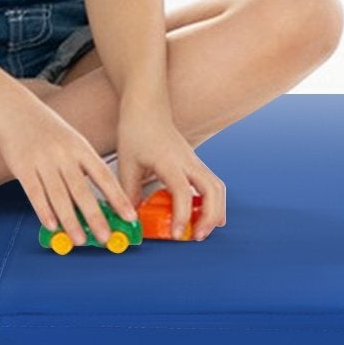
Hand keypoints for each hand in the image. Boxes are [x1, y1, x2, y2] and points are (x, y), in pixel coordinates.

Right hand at [0, 97, 137, 247]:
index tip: (130, 216)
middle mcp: (64, 155)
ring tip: (80, 240)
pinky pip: (35, 194)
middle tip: (106, 237)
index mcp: (81, 148)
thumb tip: (101, 194)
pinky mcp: (23, 168)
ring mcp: (43, 161)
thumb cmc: (47, 127)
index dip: (118, 198)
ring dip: (71, 221)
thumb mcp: (73, 139)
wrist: (15, 109)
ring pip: (59, 197)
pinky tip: (53, 226)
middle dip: (95, 217)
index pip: (104, 176)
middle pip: (82, 191)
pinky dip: (44, 212)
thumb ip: (85, 164)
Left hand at [115, 108, 226, 239]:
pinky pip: (212, 183)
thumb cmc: (136, 132)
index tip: (176, 235)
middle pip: (212, 190)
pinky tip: (205, 215)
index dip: (181, 216)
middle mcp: (187, 161)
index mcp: (169, 161)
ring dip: (216, 210)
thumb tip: (131, 218)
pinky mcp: (195, 163)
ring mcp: (194, 161)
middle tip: (198, 237)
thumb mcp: (126, 164)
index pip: (182, 192)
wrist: (147, 108)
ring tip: (204, 230)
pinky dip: (213, 201)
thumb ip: (128, 193)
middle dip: (210, 216)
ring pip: (217, 187)